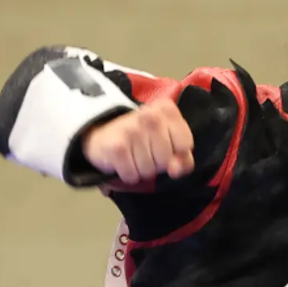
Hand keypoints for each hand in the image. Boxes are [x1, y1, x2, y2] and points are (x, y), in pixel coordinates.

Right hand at [81, 98, 195, 185]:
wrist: (102, 134)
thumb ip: (183, 158)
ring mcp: (132, 129)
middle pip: (166, 160)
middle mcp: (150, 115)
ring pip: (149, 170)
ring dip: (142, 170)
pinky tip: (123, 163)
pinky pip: (132, 176)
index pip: (185, 144)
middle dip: (158, 163)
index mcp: (167, 109)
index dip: (176, 153)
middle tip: (145, 151)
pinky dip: (129, 175)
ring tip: (134, 156)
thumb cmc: (142, 139)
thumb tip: (175, 170)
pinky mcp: (116, 146)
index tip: (165, 145)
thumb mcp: (168, 141)